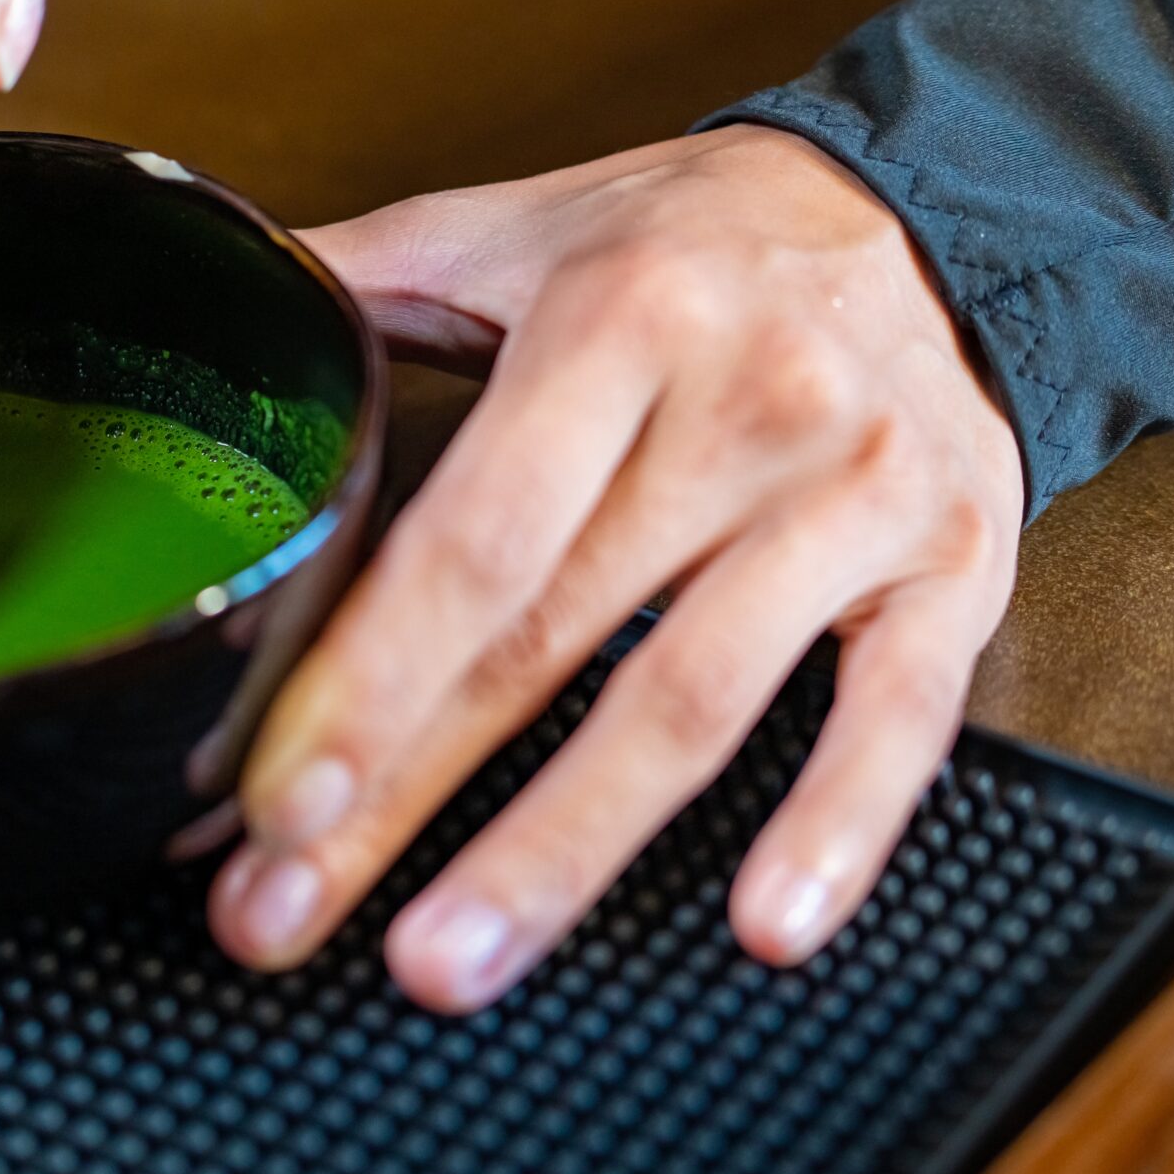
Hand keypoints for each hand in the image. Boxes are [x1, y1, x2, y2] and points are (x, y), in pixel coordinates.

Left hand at [209, 126, 1024, 1011]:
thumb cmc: (706, 242)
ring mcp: (857, 497)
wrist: (943, 215)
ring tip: (455, 957)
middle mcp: (746, 405)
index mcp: (620, 319)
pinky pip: (899, 719)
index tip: (278, 796)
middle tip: (291, 910)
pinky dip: (837, 829)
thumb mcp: (526, 224)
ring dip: (568, 847)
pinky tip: (764, 925)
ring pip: (697, 700)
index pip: (476, 532)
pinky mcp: (955, 570)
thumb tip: (218, 304)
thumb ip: (367, 275)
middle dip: (412, 794)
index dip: (372, 678)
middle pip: (554, 637)